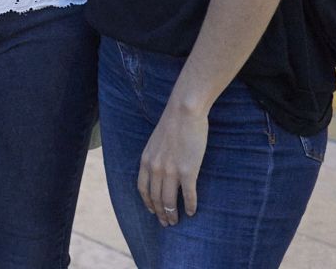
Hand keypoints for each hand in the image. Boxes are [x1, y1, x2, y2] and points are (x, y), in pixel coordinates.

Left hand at [137, 105, 207, 226]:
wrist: (184, 112)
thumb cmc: (172, 124)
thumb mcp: (155, 142)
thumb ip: (155, 157)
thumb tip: (160, 170)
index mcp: (146, 161)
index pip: (143, 189)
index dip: (148, 203)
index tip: (152, 211)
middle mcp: (155, 168)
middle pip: (156, 198)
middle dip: (160, 213)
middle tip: (166, 223)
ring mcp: (171, 171)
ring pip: (169, 201)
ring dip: (172, 214)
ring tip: (176, 222)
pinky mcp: (188, 171)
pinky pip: (188, 195)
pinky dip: (190, 206)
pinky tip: (192, 212)